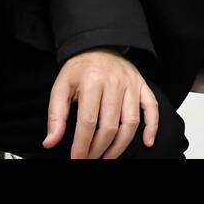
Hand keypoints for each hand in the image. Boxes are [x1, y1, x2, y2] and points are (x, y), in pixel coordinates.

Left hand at [44, 48, 159, 159]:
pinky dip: (152, 126)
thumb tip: (50, 141)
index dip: (82, 144)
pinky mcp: (142, 86)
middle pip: (110, 126)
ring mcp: (131, 84)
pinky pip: (152, 108)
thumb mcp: (61, 87)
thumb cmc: (80, 69)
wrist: (99, 45)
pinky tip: (147, 142)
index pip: (88, 122)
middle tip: (89, 159)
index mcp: (92, 82)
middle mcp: (114, 83)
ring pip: (130, 122)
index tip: (77, 158)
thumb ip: (56, 116)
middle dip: (98, 149)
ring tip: (108, 157)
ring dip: (120, 145)